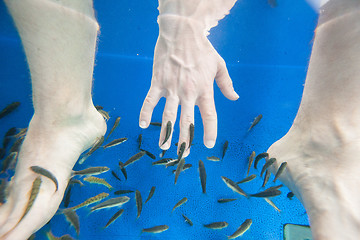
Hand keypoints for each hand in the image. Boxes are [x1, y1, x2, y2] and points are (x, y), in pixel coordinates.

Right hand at [139, 14, 238, 156]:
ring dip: (166, 132)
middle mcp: (188, 92)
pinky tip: (143, 125)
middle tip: (184, 153)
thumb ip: (226, 84)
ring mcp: (172, 88)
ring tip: (164, 147)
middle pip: (187, 121)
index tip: (208, 144)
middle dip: (186, 139)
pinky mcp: (158, 81)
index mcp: (204, 89)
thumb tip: (234, 98)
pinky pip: (150, 100)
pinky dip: (146, 112)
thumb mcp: (219, 64)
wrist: (182, 31)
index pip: (209, 115)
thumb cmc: (202, 48)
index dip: (209, 131)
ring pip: (169, 115)